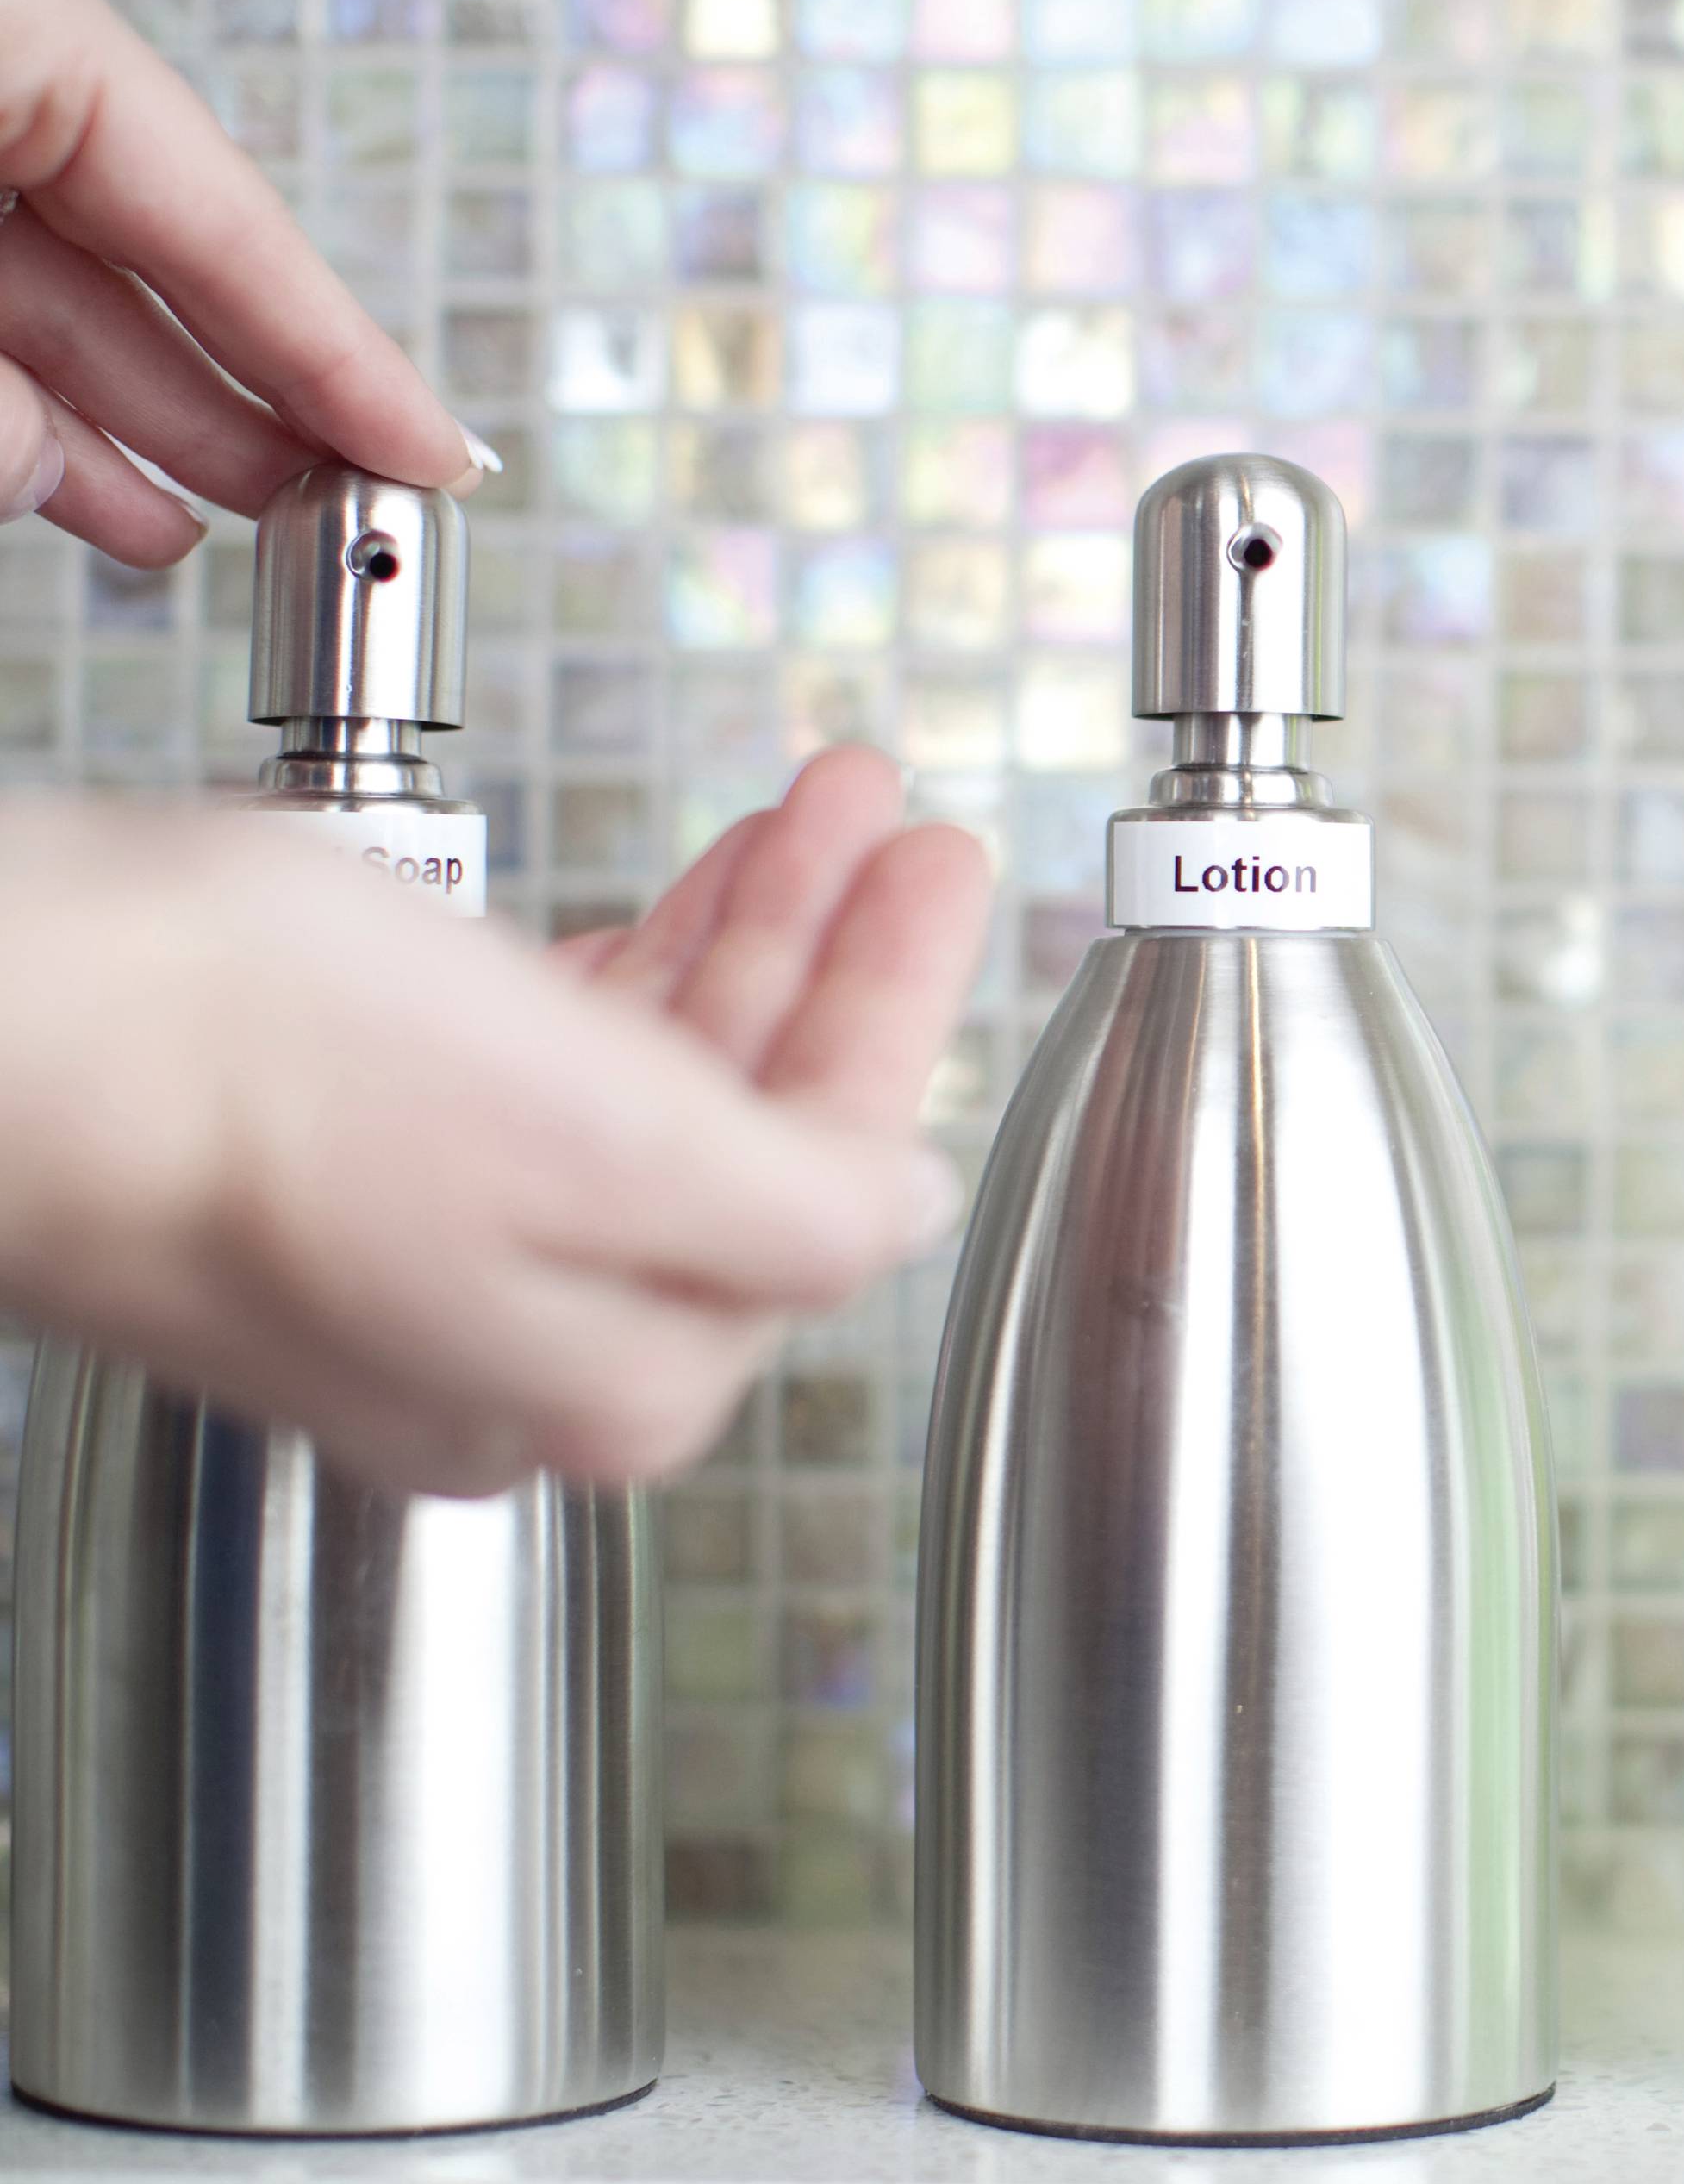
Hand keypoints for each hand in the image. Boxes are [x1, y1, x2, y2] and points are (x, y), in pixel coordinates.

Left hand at [0, 0, 478, 564]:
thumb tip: (48, 478)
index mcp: (18, 11)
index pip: (233, 226)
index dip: (348, 366)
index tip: (436, 458)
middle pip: (167, 254)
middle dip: (258, 402)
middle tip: (354, 506)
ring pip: (60, 285)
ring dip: (143, 421)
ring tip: (236, 526)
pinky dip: (30, 392)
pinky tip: (89, 485)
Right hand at [0, 750, 990, 1493]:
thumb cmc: (244, 1076)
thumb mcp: (601, 1136)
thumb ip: (796, 1204)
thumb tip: (903, 1208)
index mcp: (618, 1367)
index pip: (832, 1171)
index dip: (899, 1002)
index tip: (939, 878)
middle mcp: (532, 1344)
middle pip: (750, 1121)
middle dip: (829, 951)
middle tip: (885, 830)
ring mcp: (439, 1261)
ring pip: (654, 1083)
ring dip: (744, 933)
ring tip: (805, 815)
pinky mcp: (353, 1176)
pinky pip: (545, 1069)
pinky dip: (628, 966)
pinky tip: (668, 900)